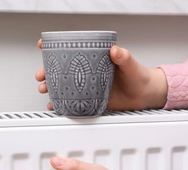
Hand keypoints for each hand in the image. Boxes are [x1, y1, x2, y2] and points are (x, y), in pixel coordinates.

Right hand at [36, 39, 167, 110]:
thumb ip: (123, 57)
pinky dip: (63, 104)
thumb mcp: (130, 64)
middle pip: (63, 69)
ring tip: (45, 90)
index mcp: (96, 59)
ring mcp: (89, 86)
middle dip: (47, 72)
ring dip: (52, 88)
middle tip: (41, 76)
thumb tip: (115, 50)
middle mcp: (89, 72)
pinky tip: (56, 106)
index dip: (56, 47)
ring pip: (65, 85)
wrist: (145, 95)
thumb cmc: (139, 76)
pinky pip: (74, 101)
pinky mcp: (92, 99)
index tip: (44, 45)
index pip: (73, 49)